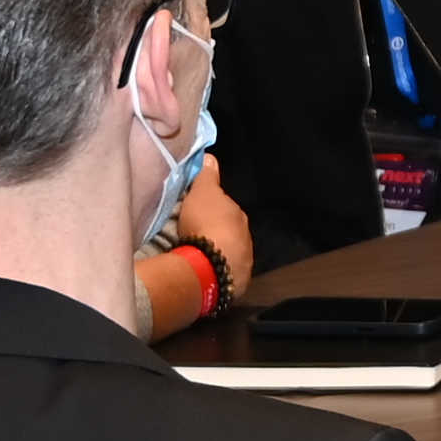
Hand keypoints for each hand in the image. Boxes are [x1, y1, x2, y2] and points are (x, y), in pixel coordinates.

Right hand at [130, 171, 254, 338]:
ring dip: (217, 253)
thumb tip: (211, 157)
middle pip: (228, 231)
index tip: (197, 214)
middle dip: (216, 232)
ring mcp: (244, 261)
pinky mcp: (237, 283)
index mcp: (238, 215)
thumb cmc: (205, 222)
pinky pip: (224, 272)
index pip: (225, 209)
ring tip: (198, 257)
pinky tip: (204, 272)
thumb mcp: (202, 192)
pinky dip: (216, 270)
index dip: (211, 210)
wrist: (212, 264)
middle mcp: (246, 237)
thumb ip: (207, 175)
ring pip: (229, 252)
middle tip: (195, 235)